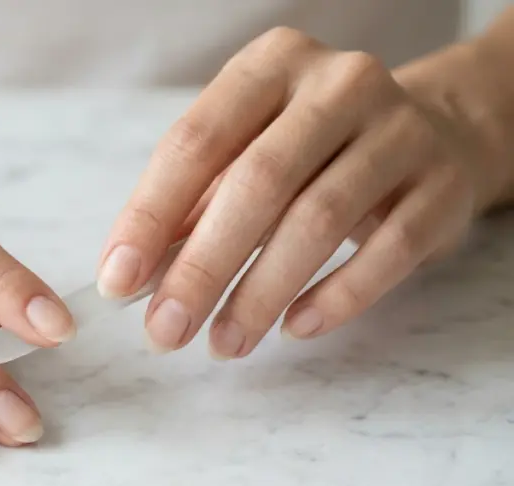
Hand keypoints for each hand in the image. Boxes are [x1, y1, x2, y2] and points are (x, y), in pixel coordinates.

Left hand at [98, 27, 487, 357]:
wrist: (438, 131)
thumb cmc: (312, 150)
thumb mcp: (246, 153)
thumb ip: (190, 206)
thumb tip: (131, 276)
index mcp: (270, 66)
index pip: (195, 142)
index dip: (150, 215)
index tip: (117, 282)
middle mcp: (337, 85)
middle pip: (256, 183)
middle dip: (201, 267)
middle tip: (164, 331)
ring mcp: (400, 130)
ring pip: (319, 220)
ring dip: (260, 293)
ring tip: (223, 343)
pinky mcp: (443, 184)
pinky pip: (388, 250)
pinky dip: (338, 295)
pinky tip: (295, 327)